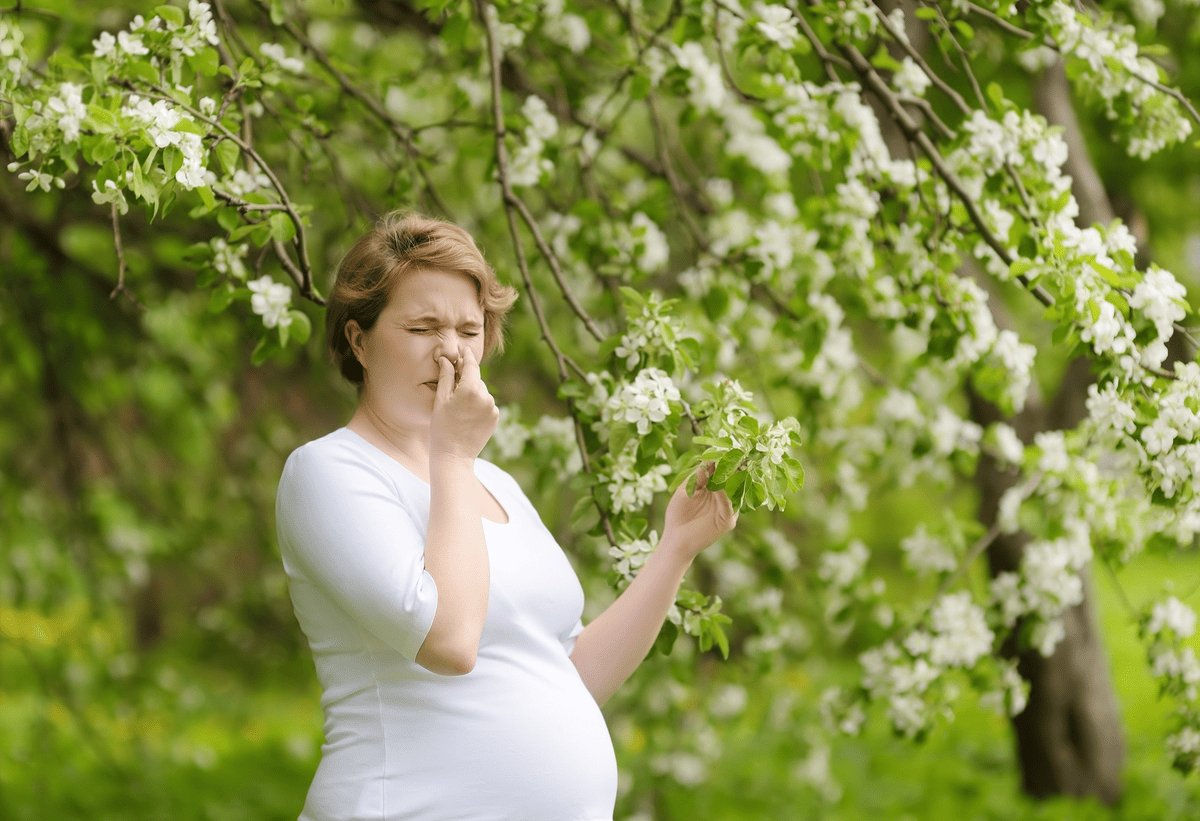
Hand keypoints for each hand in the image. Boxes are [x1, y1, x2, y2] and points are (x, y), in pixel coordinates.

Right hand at [429, 346, 498, 460]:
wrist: (454, 456)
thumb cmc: (441, 428)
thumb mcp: (440, 400)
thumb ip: (446, 376)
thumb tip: (446, 359)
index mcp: (471, 389)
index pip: (471, 365)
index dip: (466, 355)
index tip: (462, 348)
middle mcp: (486, 397)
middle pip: (476, 379)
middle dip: (466, 378)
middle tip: (452, 382)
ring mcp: (493, 408)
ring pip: (481, 392)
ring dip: (472, 392)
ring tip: (457, 406)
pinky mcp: (495, 418)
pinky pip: (486, 404)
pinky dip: (478, 404)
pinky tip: (466, 415)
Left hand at [662, 461, 738, 559]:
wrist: (675, 539)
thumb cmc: (677, 515)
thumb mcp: (685, 491)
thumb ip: (696, 478)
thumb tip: (707, 463)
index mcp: (712, 488)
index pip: (720, 472)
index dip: (721, 461)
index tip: (721, 448)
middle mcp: (723, 497)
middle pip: (730, 479)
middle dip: (731, 466)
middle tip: (731, 453)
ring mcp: (727, 508)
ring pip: (733, 490)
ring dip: (732, 478)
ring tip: (729, 465)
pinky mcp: (727, 520)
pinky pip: (729, 505)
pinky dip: (724, 495)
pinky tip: (718, 487)